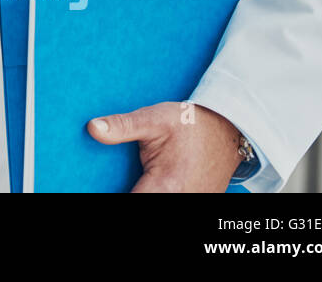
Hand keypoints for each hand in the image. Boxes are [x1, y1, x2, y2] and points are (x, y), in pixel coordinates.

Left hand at [87, 101, 243, 191]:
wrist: (229, 127)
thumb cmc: (190, 124)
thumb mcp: (153, 119)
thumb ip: (122, 126)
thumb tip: (92, 128)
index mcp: (165, 186)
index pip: (131, 201)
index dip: (112, 195)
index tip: (101, 188)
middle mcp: (180, 200)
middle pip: (143, 201)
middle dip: (131, 191)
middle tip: (120, 179)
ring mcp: (193, 202)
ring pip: (157, 202)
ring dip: (144, 191)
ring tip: (142, 177)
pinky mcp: (200, 201)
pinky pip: (171, 200)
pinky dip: (159, 192)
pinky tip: (153, 181)